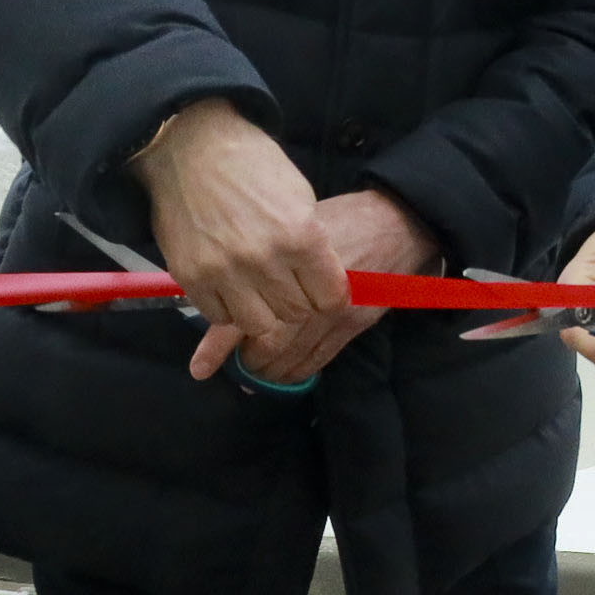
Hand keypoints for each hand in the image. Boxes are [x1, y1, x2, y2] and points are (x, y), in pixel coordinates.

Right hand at [134, 99, 349, 384]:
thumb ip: (314, 244)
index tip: (321, 289)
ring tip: (259, 291)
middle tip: (288, 286)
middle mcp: (264, 259)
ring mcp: (224, 272)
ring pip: (258, 325)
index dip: (329, 296)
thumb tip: (324, 283)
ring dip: (262, 312)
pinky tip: (230, 286)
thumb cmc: (253, 165)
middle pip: (295, 314)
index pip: (330, 299)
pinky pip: (218, 316)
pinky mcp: (191, 277)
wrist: (192, 147)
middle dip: (296, 302)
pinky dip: (228, 308)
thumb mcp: (301, 197)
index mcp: (301, 236)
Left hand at [224, 188, 439, 384]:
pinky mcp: (354, 323)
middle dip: (247, 364)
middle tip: (235, 368)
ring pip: (292, 357)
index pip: (243, 315)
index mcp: (282, 267)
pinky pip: (320, 358)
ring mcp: (333, 312)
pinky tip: (287, 373)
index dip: (219, 347)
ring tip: (257, 374)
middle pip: (267, 343)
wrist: (393, 224)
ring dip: (271, 372)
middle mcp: (305, 293)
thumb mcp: (287, 231)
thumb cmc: (336, 220)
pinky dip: (300, 371)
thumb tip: (222, 292)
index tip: (201, 367)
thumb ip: (260, 263)